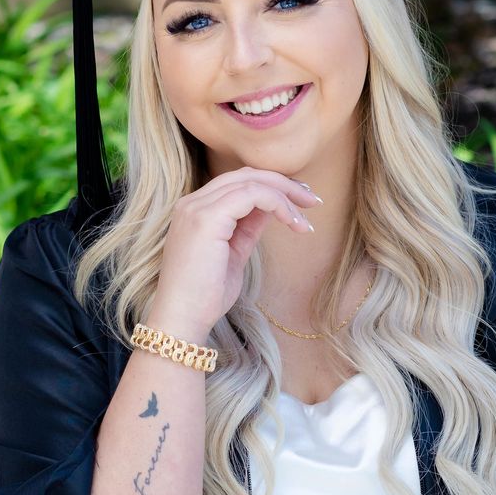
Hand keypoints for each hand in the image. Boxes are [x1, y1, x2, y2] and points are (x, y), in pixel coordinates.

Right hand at [146, 167, 319, 342]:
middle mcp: (192, 203)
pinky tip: (293, 223)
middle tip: (312, 200)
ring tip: (305, 219)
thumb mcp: (235, 253)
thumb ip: (249, 226)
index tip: (299, 201)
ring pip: (251, 182)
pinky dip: (278, 204)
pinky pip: (252, 195)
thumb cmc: (206, 295)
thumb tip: (272, 207)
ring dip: (286, 196)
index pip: (237, 182)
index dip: (272, 186)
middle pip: (245, 175)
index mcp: (195, 210)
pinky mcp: (206, 218)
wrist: (183, 319)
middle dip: (283, 184)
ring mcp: (197, 208)